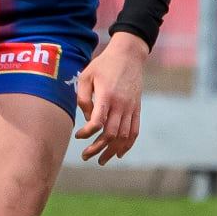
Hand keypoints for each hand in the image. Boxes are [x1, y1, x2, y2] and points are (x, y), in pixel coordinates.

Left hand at [73, 32, 147, 164]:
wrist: (129, 55)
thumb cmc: (103, 65)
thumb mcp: (86, 76)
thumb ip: (83, 98)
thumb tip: (87, 119)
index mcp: (107, 96)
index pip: (98, 122)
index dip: (87, 133)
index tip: (79, 136)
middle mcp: (121, 104)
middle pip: (111, 134)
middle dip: (97, 148)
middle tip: (86, 156)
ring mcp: (131, 108)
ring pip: (124, 136)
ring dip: (112, 151)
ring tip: (101, 160)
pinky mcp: (137, 108)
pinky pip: (134, 131)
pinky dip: (128, 145)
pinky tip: (119, 153)